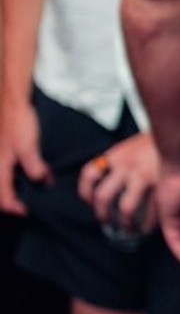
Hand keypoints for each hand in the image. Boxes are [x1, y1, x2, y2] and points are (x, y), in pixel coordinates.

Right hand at [0, 98, 51, 214]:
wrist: (13, 102)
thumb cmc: (18, 123)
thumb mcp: (29, 148)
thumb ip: (34, 168)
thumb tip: (42, 182)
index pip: (3, 198)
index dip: (16, 209)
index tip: (30, 211)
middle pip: (2, 191)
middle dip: (16, 199)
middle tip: (34, 202)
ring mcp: (0, 158)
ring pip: (6, 180)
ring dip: (19, 187)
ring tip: (38, 187)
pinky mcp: (6, 151)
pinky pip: (10, 169)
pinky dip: (21, 174)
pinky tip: (36, 171)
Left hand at [77, 132, 157, 234]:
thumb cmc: (159, 142)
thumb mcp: (133, 145)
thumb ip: (122, 159)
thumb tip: (113, 178)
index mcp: (117, 155)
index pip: (90, 174)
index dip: (86, 192)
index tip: (91, 202)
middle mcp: (126, 166)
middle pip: (103, 196)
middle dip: (103, 215)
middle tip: (108, 223)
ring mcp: (143, 176)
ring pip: (126, 208)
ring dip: (126, 223)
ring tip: (129, 230)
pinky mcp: (160, 185)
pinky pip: (151, 211)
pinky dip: (148, 223)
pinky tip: (149, 227)